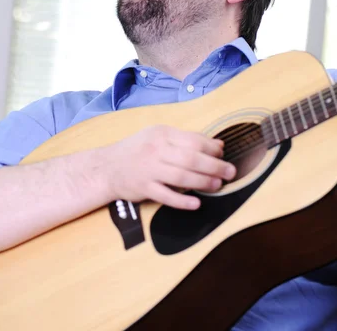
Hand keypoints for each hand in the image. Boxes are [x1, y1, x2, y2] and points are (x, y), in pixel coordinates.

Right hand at [105, 125, 235, 209]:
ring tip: (218, 185)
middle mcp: (156, 150)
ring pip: (181, 176)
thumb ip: (186, 139)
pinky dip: (182, 200)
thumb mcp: (158, 137)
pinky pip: (166, 195)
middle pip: (191, 158)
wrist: (106, 167)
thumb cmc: (137, 150)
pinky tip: (196, 203)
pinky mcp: (144, 188)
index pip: (193, 140)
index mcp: (162, 134)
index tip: (223, 154)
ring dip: (203, 182)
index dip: (212, 148)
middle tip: (230, 172)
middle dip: (214, 166)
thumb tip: (217, 145)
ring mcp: (149, 169)